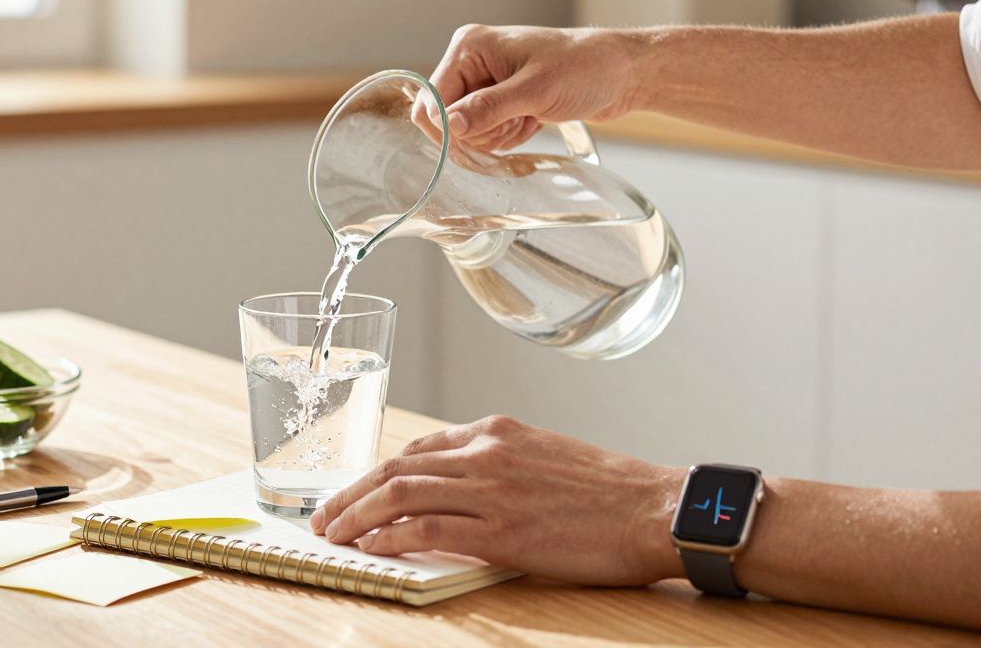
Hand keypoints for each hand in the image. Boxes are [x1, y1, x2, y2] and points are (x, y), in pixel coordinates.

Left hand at [309, 415, 683, 586]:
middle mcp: (486, 453)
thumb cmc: (611, 490)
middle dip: (351, 494)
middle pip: (396, 469)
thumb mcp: (547, 455)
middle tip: (324, 516)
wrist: (656, 508)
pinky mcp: (501, 532)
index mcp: (496, 432)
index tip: (357, 493)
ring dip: (358, 516)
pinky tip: (372, 549)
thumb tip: (463, 485)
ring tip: (334, 535)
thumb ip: (500, 462)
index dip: (377, 473)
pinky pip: (428, 530)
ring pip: (401, 495)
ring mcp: (491, 491)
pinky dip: (392, 538)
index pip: (418, 449)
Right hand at [412, 24, 643, 151]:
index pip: (431, 98)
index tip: (478, 137)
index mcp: (470, 48)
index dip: (449, 126)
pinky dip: (509, 135)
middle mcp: (471, 63)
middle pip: (446, 120)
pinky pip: (485, 134)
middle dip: (480, 130)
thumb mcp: (536, 90)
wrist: (620, 74)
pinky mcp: (498, 101)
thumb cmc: (585, 69)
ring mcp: (484, 84)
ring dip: (498, 134)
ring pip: (466, 132)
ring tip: (530, 115)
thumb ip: (489, 108)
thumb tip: (450, 125)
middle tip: (517, 117)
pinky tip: (532, 120)